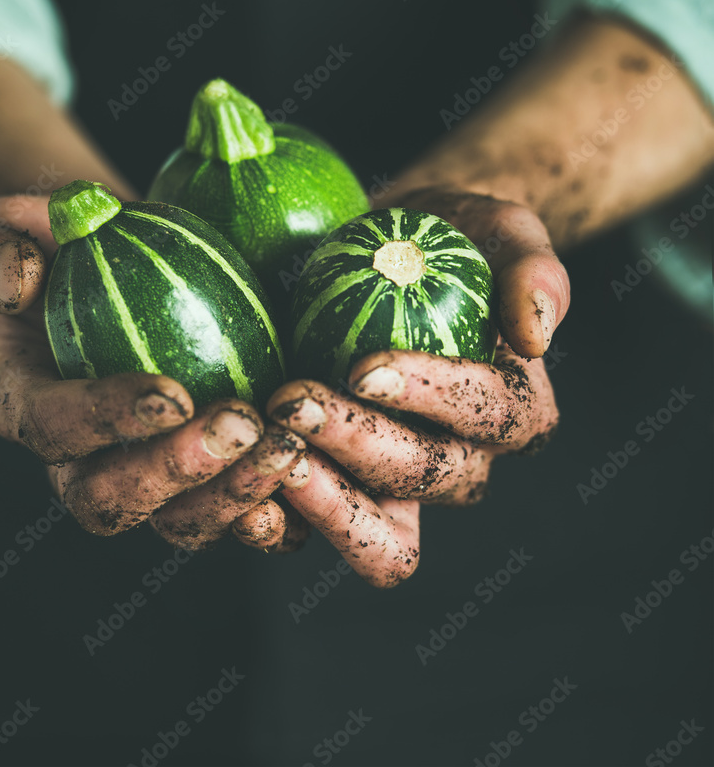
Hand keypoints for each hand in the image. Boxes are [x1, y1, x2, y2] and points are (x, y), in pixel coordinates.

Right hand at [0, 194, 305, 548]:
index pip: (54, 427)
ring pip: (180, 523)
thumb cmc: (78, 245)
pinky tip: (314, 470)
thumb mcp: (26, 226)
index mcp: (30, 405)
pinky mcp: (203, 485)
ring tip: (291, 443)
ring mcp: (147, 483)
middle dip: (177, 472)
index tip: (172, 394)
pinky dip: (276, 512)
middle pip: (112, 501)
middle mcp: (81, 462)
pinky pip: (236, 520)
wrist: (133, 276)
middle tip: (243, 422)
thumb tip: (15, 277)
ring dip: (236, 495)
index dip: (107, 419)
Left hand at [236, 189, 568, 586]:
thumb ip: (533, 271)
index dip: (429, 398)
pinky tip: (233, 477)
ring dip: (317, 499)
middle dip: (356, 444)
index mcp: (511, 410)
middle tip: (291, 399)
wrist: (391, 257)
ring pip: (373, 535)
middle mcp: (460, 461)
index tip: (364, 366)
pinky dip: (275, 519)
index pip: (483, 414)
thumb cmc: (453, 241)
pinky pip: (311, 531)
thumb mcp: (503, 232)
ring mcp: (394, 485)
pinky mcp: (337, 488)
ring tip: (263, 444)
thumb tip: (536, 337)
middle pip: (421, 478)